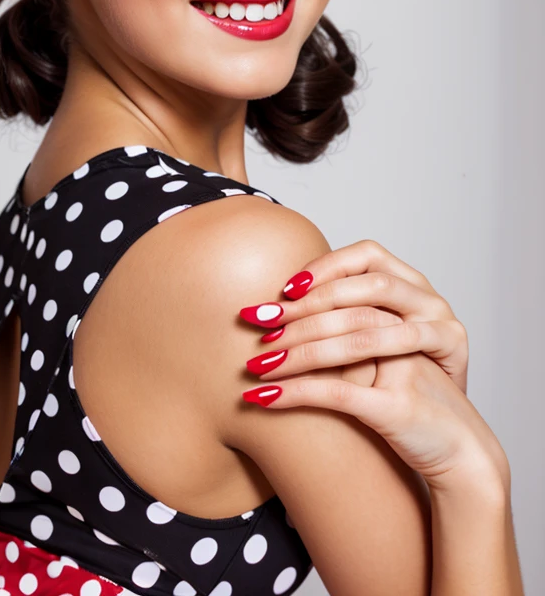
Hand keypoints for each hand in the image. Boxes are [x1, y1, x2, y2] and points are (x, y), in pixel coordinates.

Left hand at [238, 240, 506, 483]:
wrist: (462, 454)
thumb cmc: (415, 397)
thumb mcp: (392, 350)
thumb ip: (364, 319)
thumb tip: (304, 302)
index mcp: (418, 300)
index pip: (367, 264)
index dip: (324, 271)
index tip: (284, 289)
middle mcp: (421, 323)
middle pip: (352, 303)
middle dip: (299, 313)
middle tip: (257, 323)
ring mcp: (412, 365)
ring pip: (347, 344)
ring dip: (293, 353)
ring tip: (256, 363)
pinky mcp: (399, 407)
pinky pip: (337, 394)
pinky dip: (295, 392)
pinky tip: (262, 397)